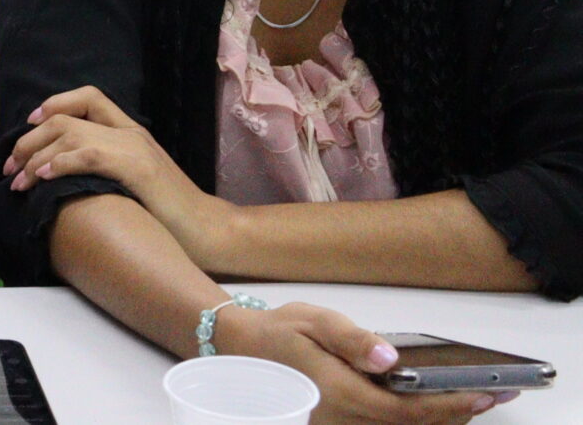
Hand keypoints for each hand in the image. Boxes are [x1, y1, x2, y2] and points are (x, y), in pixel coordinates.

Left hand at [7, 87, 237, 270]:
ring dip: (35, 155)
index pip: (87, 98)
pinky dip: (59, 162)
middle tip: (10, 166)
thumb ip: (107, 168)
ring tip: (19, 179)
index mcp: (131, 132)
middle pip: (65, 117)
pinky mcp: (138, 168)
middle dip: (29, 139)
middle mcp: (131, 132)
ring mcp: (135, 148)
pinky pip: (88, 154)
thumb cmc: (171, 216)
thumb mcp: (134, 183)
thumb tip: (64, 174)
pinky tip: (43, 177)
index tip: (28, 127)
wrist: (211, 233)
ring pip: (69, 133)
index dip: (52, 105)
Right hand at [215, 301, 514, 423]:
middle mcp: (344, 420)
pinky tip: (436, 406)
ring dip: (442, 418)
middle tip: (495, 393)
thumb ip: (352, 339)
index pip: (409, 409)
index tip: (487, 391)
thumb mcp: (313, 321)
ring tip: (475, 398)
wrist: (239, 352)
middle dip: (457, 412)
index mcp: (340, 394)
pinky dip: (418, 421)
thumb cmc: (278, 333)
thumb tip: (389, 357)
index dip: (452, 403)